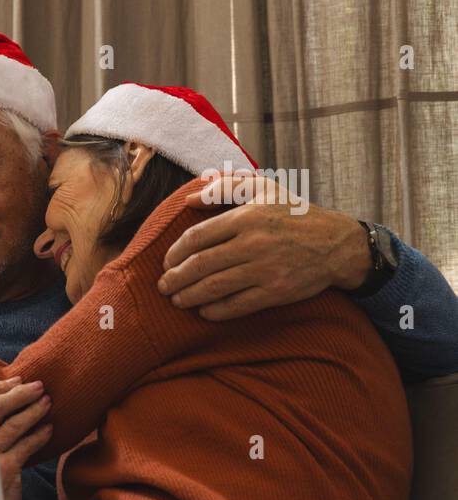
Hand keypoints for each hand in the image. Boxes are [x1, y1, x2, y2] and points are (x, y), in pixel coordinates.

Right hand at [0, 376, 51, 499]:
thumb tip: (6, 393)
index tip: (16, 381)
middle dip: (18, 394)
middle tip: (38, 386)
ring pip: (12, 425)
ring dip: (32, 410)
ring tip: (48, 402)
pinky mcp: (4, 470)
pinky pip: (25, 446)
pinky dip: (38, 435)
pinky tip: (49, 429)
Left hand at [158, 173, 371, 319]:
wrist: (336, 244)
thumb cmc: (294, 213)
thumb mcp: (264, 188)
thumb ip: (225, 188)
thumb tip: (189, 199)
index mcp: (247, 217)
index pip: (197, 238)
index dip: (175, 253)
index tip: (166, 262)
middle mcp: (254, 243)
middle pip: (200, 265)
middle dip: (175, 278)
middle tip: (163, 286)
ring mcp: (265, 269)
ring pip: (214, 287)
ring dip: (189, 296)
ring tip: (176, 300)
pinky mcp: (276, 292)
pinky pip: (237, 305)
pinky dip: (215, 311)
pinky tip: (203, 311)